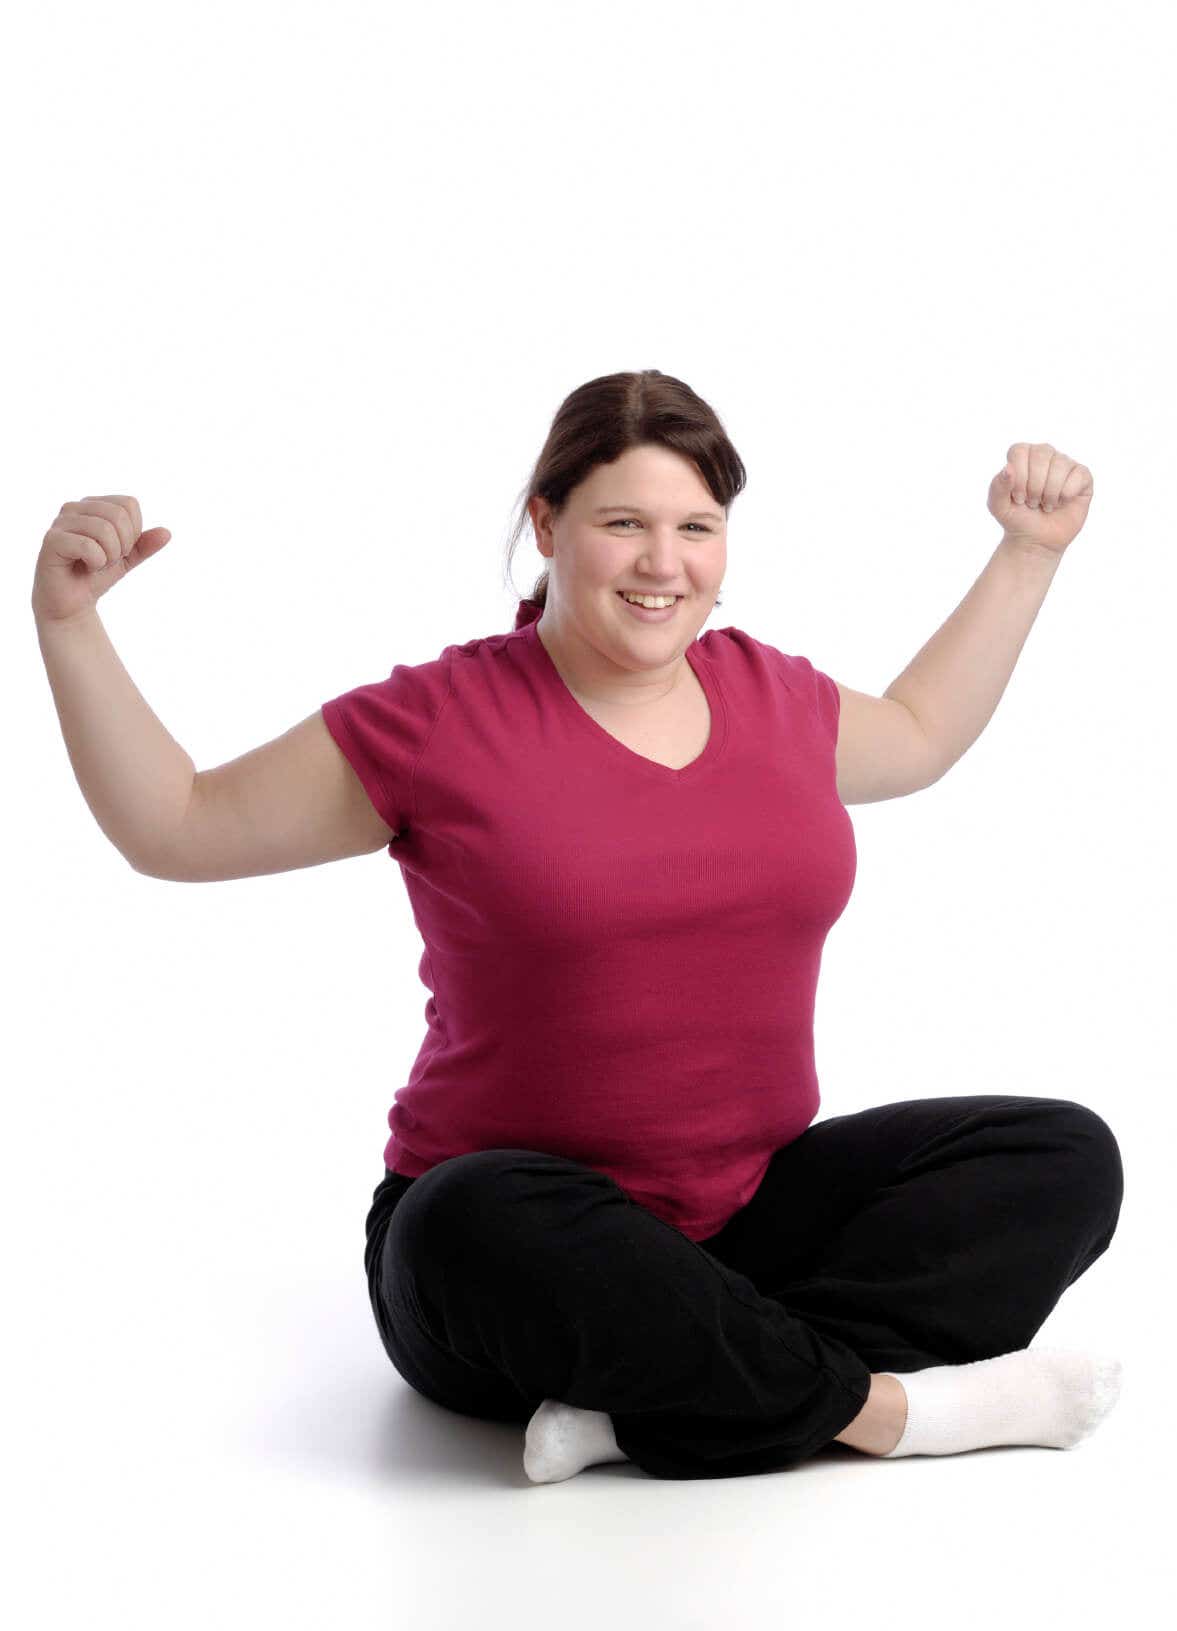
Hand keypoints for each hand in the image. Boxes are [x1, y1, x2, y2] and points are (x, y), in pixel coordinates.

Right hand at [32, 495, 171, 625]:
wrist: (71, 603)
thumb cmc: (95, 576)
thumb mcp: (127, 559)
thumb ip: (145, 545)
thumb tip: (167, 532)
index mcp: (92, 505)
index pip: (129, 504)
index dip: (133, 532)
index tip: (119, 550)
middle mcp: (74, 508)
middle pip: (118, 515)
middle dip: (122, 545)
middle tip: (107, 560)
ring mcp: (60, 522)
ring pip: (104, 530)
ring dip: (109, 556)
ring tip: (95, 564)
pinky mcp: (51, 540)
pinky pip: (88, 546)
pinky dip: (95, 563)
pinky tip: (84, 567)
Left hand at [987, 443, 1093, 558]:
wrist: (1036, 539)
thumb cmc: (1016, 519)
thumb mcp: (998, 506)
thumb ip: (997, 487)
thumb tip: (1008, 468)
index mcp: (1022, 455)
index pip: (1020, 451)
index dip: (1019, 477)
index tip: (1018, 497)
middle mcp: (1045, 454)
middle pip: (1041, 455)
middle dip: (1034, 485)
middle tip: (1032, 502)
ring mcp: (1065, 464)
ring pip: (1060, 465)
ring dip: (1050, 492)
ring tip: (1045, 504)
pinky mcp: (1082, 476)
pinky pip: (1079, 475)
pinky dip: (1067, 494)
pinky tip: (1061, 502)